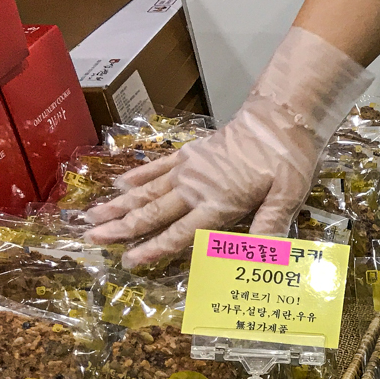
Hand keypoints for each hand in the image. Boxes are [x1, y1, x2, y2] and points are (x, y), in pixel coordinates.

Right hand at [84, 27, 371, 267]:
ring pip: (148, 190)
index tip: (129, 261)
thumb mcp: (287, 196)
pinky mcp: (190, 152)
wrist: (278, 117)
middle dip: (122, 227)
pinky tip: (120, 184)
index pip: (180, 233)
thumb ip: (269, 226)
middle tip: (92, 238)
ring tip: (93, 216)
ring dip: (120, 205)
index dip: (154, 249)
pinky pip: (158, 166)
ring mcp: (190, 168)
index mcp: (219, 202)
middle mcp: (196, 187)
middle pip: (153, 212)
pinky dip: (138, 176)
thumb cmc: (287, 158)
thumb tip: (261, 259)